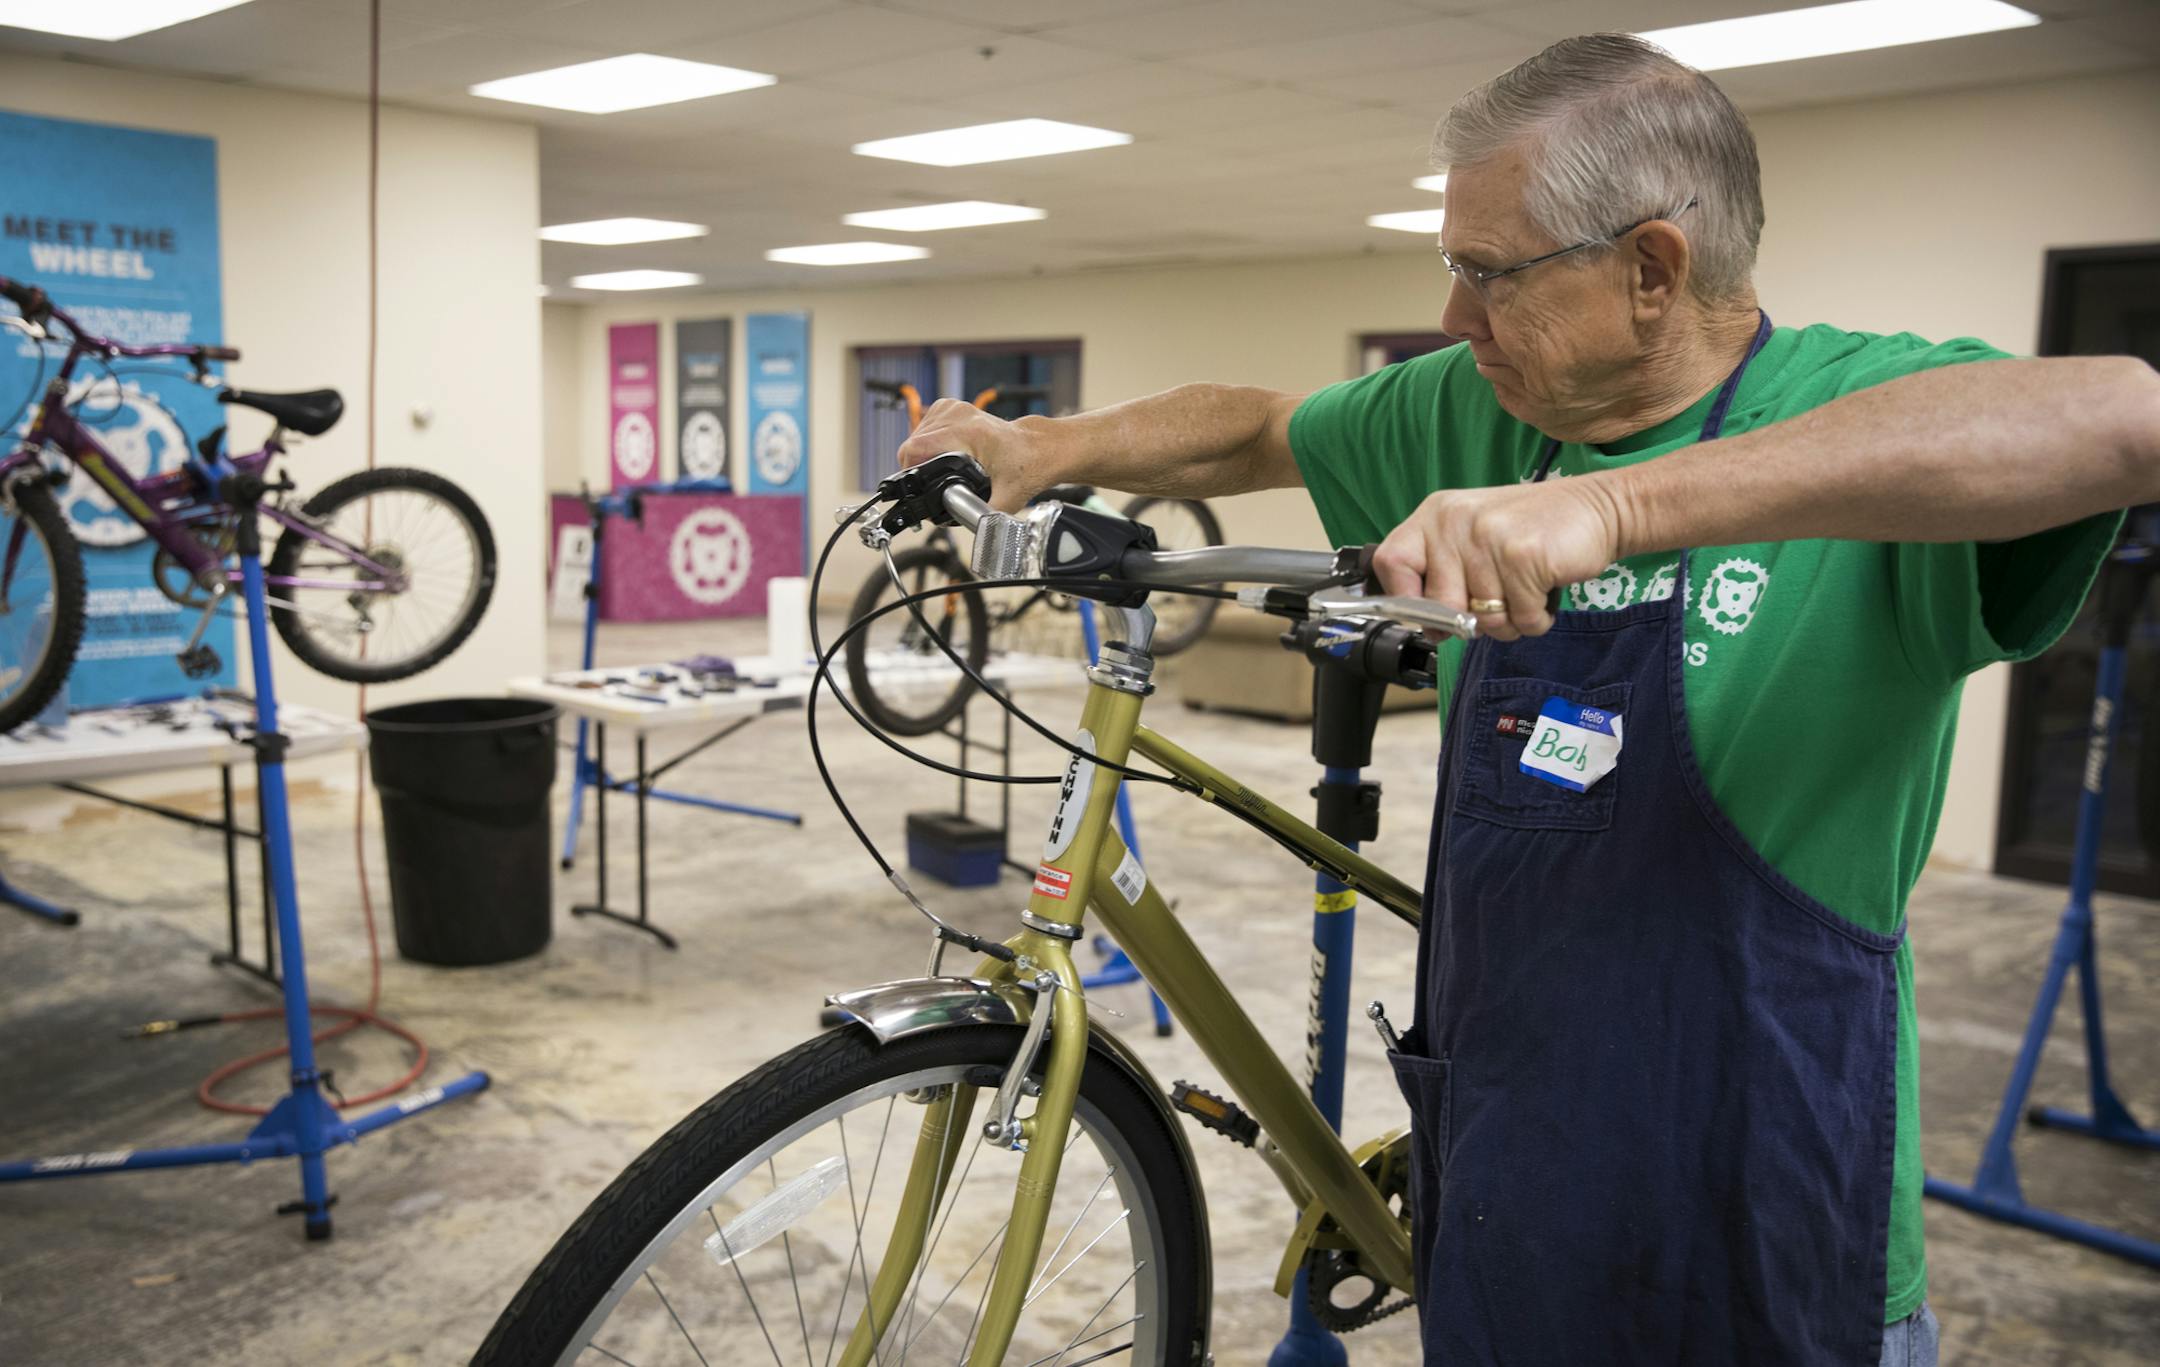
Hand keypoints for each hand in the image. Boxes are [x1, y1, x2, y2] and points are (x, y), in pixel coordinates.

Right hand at [897, 399, 1059, 512]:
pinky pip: (924, 427)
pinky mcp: (950, 407)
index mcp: (970, 434)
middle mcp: (959, 416)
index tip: (923, 488)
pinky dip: (929, 444)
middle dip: (920, 470)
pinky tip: (945, 453)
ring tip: (947, 468)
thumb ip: (982, 517)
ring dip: (923, 457)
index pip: (915, 449)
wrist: (1037, 447)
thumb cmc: (1026, 467)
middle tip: (941, 483)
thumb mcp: (1005, 500)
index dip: (913, 473)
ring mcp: (953, 408)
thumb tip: (961, 528)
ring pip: (915, 436)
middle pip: (912, 445)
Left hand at [1371, 479, 1622, 640]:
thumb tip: (1428, 629)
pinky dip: (1538, 617)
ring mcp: (1488, 537)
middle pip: (1439, 606)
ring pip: (1484, 620)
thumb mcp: (1476, 539)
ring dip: (1512, 619)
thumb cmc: (1533, 531)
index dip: (1405, 600)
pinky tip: (1545, 588)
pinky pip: (1521, 619)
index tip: (1429, 616)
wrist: (1599, 508)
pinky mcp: (1523, 556)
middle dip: (1472, 620)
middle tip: (1500, 598)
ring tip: (1527, 588)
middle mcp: (1455, 521)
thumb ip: (1445, 577)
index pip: (1393, 562)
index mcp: (1437, 515)